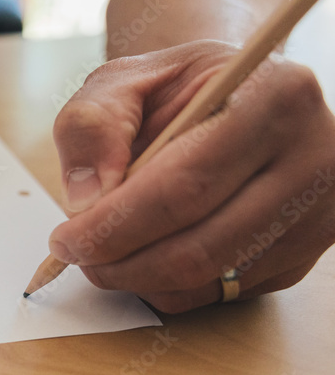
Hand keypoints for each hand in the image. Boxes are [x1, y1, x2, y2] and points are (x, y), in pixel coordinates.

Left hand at [48, 40, 334, 311]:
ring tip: (102, 252)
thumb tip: (85, 200)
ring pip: (206, 279)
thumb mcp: (125, 80)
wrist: (236, 98)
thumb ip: (92, 125)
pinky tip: (142, 255)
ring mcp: (316, 217)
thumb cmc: (178, 90)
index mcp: (276, 97)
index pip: (185, 185)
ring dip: (135, 278)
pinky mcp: (302, 258)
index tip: (65, 238)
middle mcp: (313, 160)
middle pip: (197, 245)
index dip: (115, 223)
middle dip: (118, 261)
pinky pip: (217, 294)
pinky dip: (163, 286)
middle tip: (74, 253)